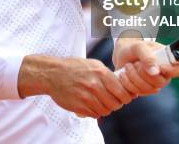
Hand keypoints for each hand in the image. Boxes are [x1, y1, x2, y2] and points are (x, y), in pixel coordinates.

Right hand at [17, 55, 132, 117]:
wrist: (53, 74)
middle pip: (116, 103)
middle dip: (116, 104)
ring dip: (106, 109)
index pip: (123, 91)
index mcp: (101, 73)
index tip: (124, 97)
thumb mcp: (93, 64)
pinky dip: (96, 112)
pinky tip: (92, 105)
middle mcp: (95, 85)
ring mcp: (87, 97)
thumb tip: (122, 84)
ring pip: (106, 110)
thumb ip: (107, 74)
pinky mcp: (79, 106)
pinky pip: (95, 114)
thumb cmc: (74, 68)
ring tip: (101, 103)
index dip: (126, 97)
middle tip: (113, 101)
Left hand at [112, 38, 178, 96]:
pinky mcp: (143, 91)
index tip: (158, 66)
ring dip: (132, 77)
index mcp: (168, 61)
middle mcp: (164, 74)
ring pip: (147, 89)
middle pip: (160, 82)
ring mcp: (154, 84)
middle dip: (143, 72)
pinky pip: (137, 93)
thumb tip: (155, 72)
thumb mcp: (138, 46)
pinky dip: (127, 83)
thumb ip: (147, 56)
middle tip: (135, 63)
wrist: (121, 55)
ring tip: (128, 66)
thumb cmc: (133, 48)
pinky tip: (124, 75)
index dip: (172, 70)